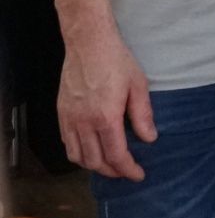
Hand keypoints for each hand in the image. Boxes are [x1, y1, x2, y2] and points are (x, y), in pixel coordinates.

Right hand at [58, 27, 155, 180]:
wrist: (88, 43)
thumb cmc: (116, 61)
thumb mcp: (138, 86)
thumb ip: (143, 115)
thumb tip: (149, 138)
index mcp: (105, 118)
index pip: (116, 156)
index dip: (128, 169)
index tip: (138, 175)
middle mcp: (84, 122)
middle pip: (95, 161)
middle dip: (112, 172)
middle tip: (126, 171)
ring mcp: (69, 118)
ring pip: (77, 156)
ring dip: (93, 165)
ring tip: (109, 164)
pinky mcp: (61, 113)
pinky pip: (66, 142)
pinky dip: (78, 153)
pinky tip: (90, 150)